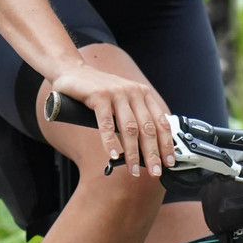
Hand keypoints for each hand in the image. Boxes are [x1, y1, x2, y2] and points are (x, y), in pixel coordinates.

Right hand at [48, 52, 175, 180]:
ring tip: (134, 169)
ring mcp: (117, 93)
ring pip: (130, 128)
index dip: (167, 144)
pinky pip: (106, 124)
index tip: (169, 161)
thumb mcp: (122, 100)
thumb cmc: (99, 90)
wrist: (73, 70)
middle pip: (148, 128)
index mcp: (143, 94)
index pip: (161, 122)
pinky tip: (113, 156)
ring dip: (133, 152)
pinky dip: (110, 142)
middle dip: (153, 153)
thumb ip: (133, 117)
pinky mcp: (99, 96)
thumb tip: (144, 148)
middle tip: (155, 171)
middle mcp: (133, 92)